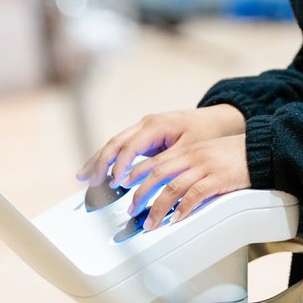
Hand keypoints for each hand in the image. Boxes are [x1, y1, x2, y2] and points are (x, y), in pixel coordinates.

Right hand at [76, 104, 244, 186]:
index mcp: (155, 125)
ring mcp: (144, 128)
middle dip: (99, 162)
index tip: (114, 183)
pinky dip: (108, 158)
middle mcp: (146, 124)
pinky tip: (98, 170)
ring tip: (83, 176)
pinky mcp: (146, 135)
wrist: (218, 119)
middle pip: (115, 142)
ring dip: (98, 160)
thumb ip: (165, 164)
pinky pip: (122, 146)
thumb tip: (144, 181)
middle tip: (89, 181)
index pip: (129, 146)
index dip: (119, 166)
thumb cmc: (206, 132)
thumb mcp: (188, 150)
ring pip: (115, 143)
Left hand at [124, 133, 250, 228]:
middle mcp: (192, 156)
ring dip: (157, 207)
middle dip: (140, 193)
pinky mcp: (218, 178)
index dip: (135, 174)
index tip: (124, 187)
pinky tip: (177, 219)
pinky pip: (195, 195)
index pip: (154, 161)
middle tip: (132, 209)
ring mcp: (204, 166)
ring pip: (172, 187)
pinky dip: (183, 208)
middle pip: (157, 174)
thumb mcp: (206, 152)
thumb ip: (188, 163)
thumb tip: (169, 183)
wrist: (261, 148)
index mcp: (187, 149)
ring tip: (150, 222)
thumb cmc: (235, 153)